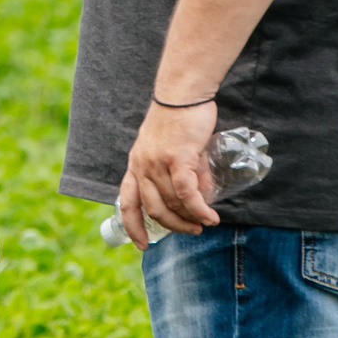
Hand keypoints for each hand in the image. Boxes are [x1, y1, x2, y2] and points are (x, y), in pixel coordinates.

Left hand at [116, 100, 219, 248]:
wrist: (182, 93)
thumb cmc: (178, 118)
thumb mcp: (168, 149)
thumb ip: (178, 173)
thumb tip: (197, 196)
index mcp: (135, 165)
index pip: (127, 202)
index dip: (132, 227)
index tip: (142, 244)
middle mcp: (142, 166)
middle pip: (153, 209)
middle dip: (173, 226)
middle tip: (191, 230)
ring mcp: (157, 163)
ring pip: (173, 202)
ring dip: (190, 218)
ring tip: (205, 222)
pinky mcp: (177, 158)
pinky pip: (187, 193)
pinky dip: (199, 209)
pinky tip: (210, 217)